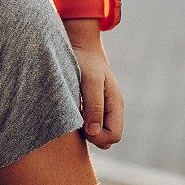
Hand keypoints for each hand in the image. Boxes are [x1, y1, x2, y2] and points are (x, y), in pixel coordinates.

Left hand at [64, 20, 123, 148]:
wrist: (79, 45)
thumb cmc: (85, 61)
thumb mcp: (91, 81)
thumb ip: (94, 106)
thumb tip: (94, 132)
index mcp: (115, 105)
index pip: (114, 136)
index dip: (98, 137)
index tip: (82, 126)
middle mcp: (110, 109)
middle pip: (107, 139)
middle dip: (92, 136)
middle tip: (75, 121)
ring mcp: (101, 109)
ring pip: (97, 133)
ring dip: (84, 130)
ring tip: (71, 114)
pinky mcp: (89, 106)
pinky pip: (88, 125)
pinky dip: (79, 123)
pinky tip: (69, 111)